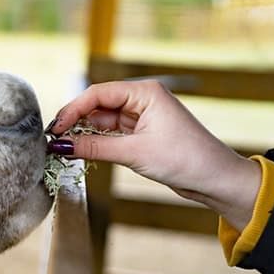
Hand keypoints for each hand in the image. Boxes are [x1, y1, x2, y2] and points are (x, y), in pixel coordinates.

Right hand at [47, 80, 261, 229]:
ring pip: (103, 120)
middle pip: (98, 105)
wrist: (217, 180)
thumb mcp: (134, 153)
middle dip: (76, 121)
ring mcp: (143, 116)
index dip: (73, 109)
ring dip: (86, 133)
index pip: (98, 94)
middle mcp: (143, 99)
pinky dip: (98, 142)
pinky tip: (83, 150)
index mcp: (145, 92)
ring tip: (66, 148)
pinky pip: (112, 133)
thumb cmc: (186, 160)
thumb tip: (61, 146)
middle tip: (56, 140)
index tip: (56, 128)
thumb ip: (94, 147)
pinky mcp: (143, 134)